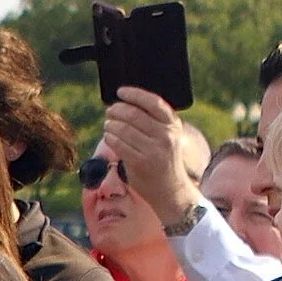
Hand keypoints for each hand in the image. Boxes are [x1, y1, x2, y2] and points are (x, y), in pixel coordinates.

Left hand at [100, 86, 203, 226]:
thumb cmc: (164, 159)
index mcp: (173, 125)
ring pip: (124, 129)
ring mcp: (154, 150)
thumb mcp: (167, 137)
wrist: (170, 189)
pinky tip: (109, 136)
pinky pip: (119, 144)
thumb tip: (126, 104)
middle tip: (110, 111)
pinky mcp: (141, 162)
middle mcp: (166, 136)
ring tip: (108, 124)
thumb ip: (152, 121)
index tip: (120, 91)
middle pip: (134, 114)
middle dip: (117, 110)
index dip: (135, 94)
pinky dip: (110, 137)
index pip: (153, 102)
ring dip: (111, 124)